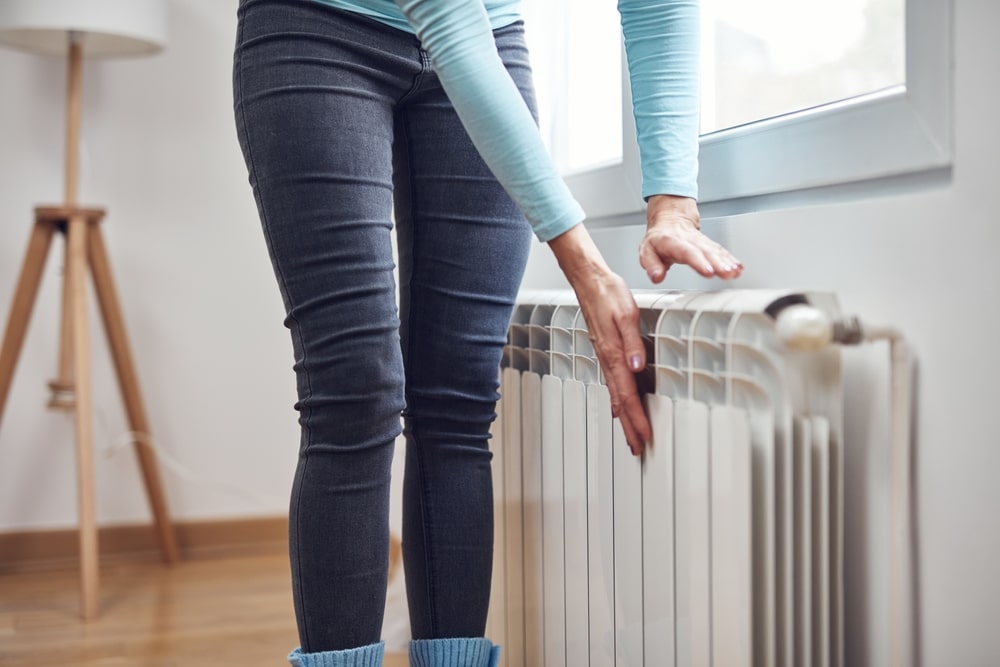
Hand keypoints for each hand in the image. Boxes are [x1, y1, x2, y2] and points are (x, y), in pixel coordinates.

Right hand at [548, 225, 651, 455]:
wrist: (589, 280)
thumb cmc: (608, 293)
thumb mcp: (627, 314)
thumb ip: (633, 342)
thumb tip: (637, 367)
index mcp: (614, 354)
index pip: (627, 395)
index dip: (637, 418)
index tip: (645, 437)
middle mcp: (608, 360)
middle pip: (619, 402)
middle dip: (629, 427)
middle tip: (638, 448)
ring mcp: (604, 358)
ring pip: (614, 395)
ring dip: (624, 417)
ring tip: (631, 435)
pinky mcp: (605, 352)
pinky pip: (611, 384)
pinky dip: (616, 401)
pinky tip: (618, 407)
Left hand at [640, 195, 742, 281]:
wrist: (670, 218)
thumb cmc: (659, 238)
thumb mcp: (646, 250)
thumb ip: (651, 264)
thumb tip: (656, 276)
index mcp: (673, 241)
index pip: (687, 252)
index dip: (699, 262)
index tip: (708, 271)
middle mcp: (690, 240)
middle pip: (706, 251)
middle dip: (718, 263)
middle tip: (727, 273)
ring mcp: (701, 241)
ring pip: (715, 250)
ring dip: (727, 261)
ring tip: (735, 272)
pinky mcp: (708, 244)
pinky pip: (720, 251)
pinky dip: (730, 259)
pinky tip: (738, 268)